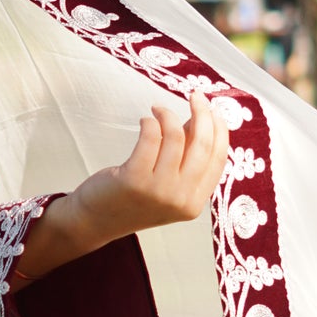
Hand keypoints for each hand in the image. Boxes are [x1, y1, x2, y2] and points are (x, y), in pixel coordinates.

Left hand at [16, 91, 229, 284]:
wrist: (96, 220)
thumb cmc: (133, 198)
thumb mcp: (168, 185)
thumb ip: (187, 158)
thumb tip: (201, 121)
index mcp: (195, 203)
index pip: (218, 158)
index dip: (219, 129)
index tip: (213, 110)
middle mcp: (181, 199)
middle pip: (203, 144)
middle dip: (202, 112)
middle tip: (194, 96)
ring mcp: (159, 191)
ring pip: (176, 136)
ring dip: (168, 114)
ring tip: (157, 110)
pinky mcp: (135, 179)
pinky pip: (151, 137)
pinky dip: (149, 121)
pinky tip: (144, 120)